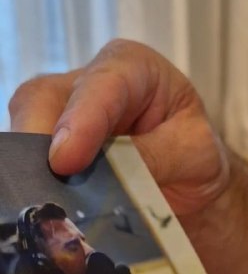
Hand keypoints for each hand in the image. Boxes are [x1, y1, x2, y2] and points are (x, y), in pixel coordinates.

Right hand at [9, 39, 229, 215]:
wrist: (187, 179)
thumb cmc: (192, 154)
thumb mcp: (194, 156)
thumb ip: (156, 158)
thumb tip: (111, 176)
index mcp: (133, 68)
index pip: (101, 86)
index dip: (81, 122)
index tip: (66, 161)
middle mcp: (88, 84)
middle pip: (44, 100)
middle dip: (39, 141)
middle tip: (42, 186)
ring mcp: (62, 114)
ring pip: (27, 129)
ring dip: (33, 167)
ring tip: (43, 201)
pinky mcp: (49, 146)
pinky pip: (29, 159)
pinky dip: (35, 183)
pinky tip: (46, 205)